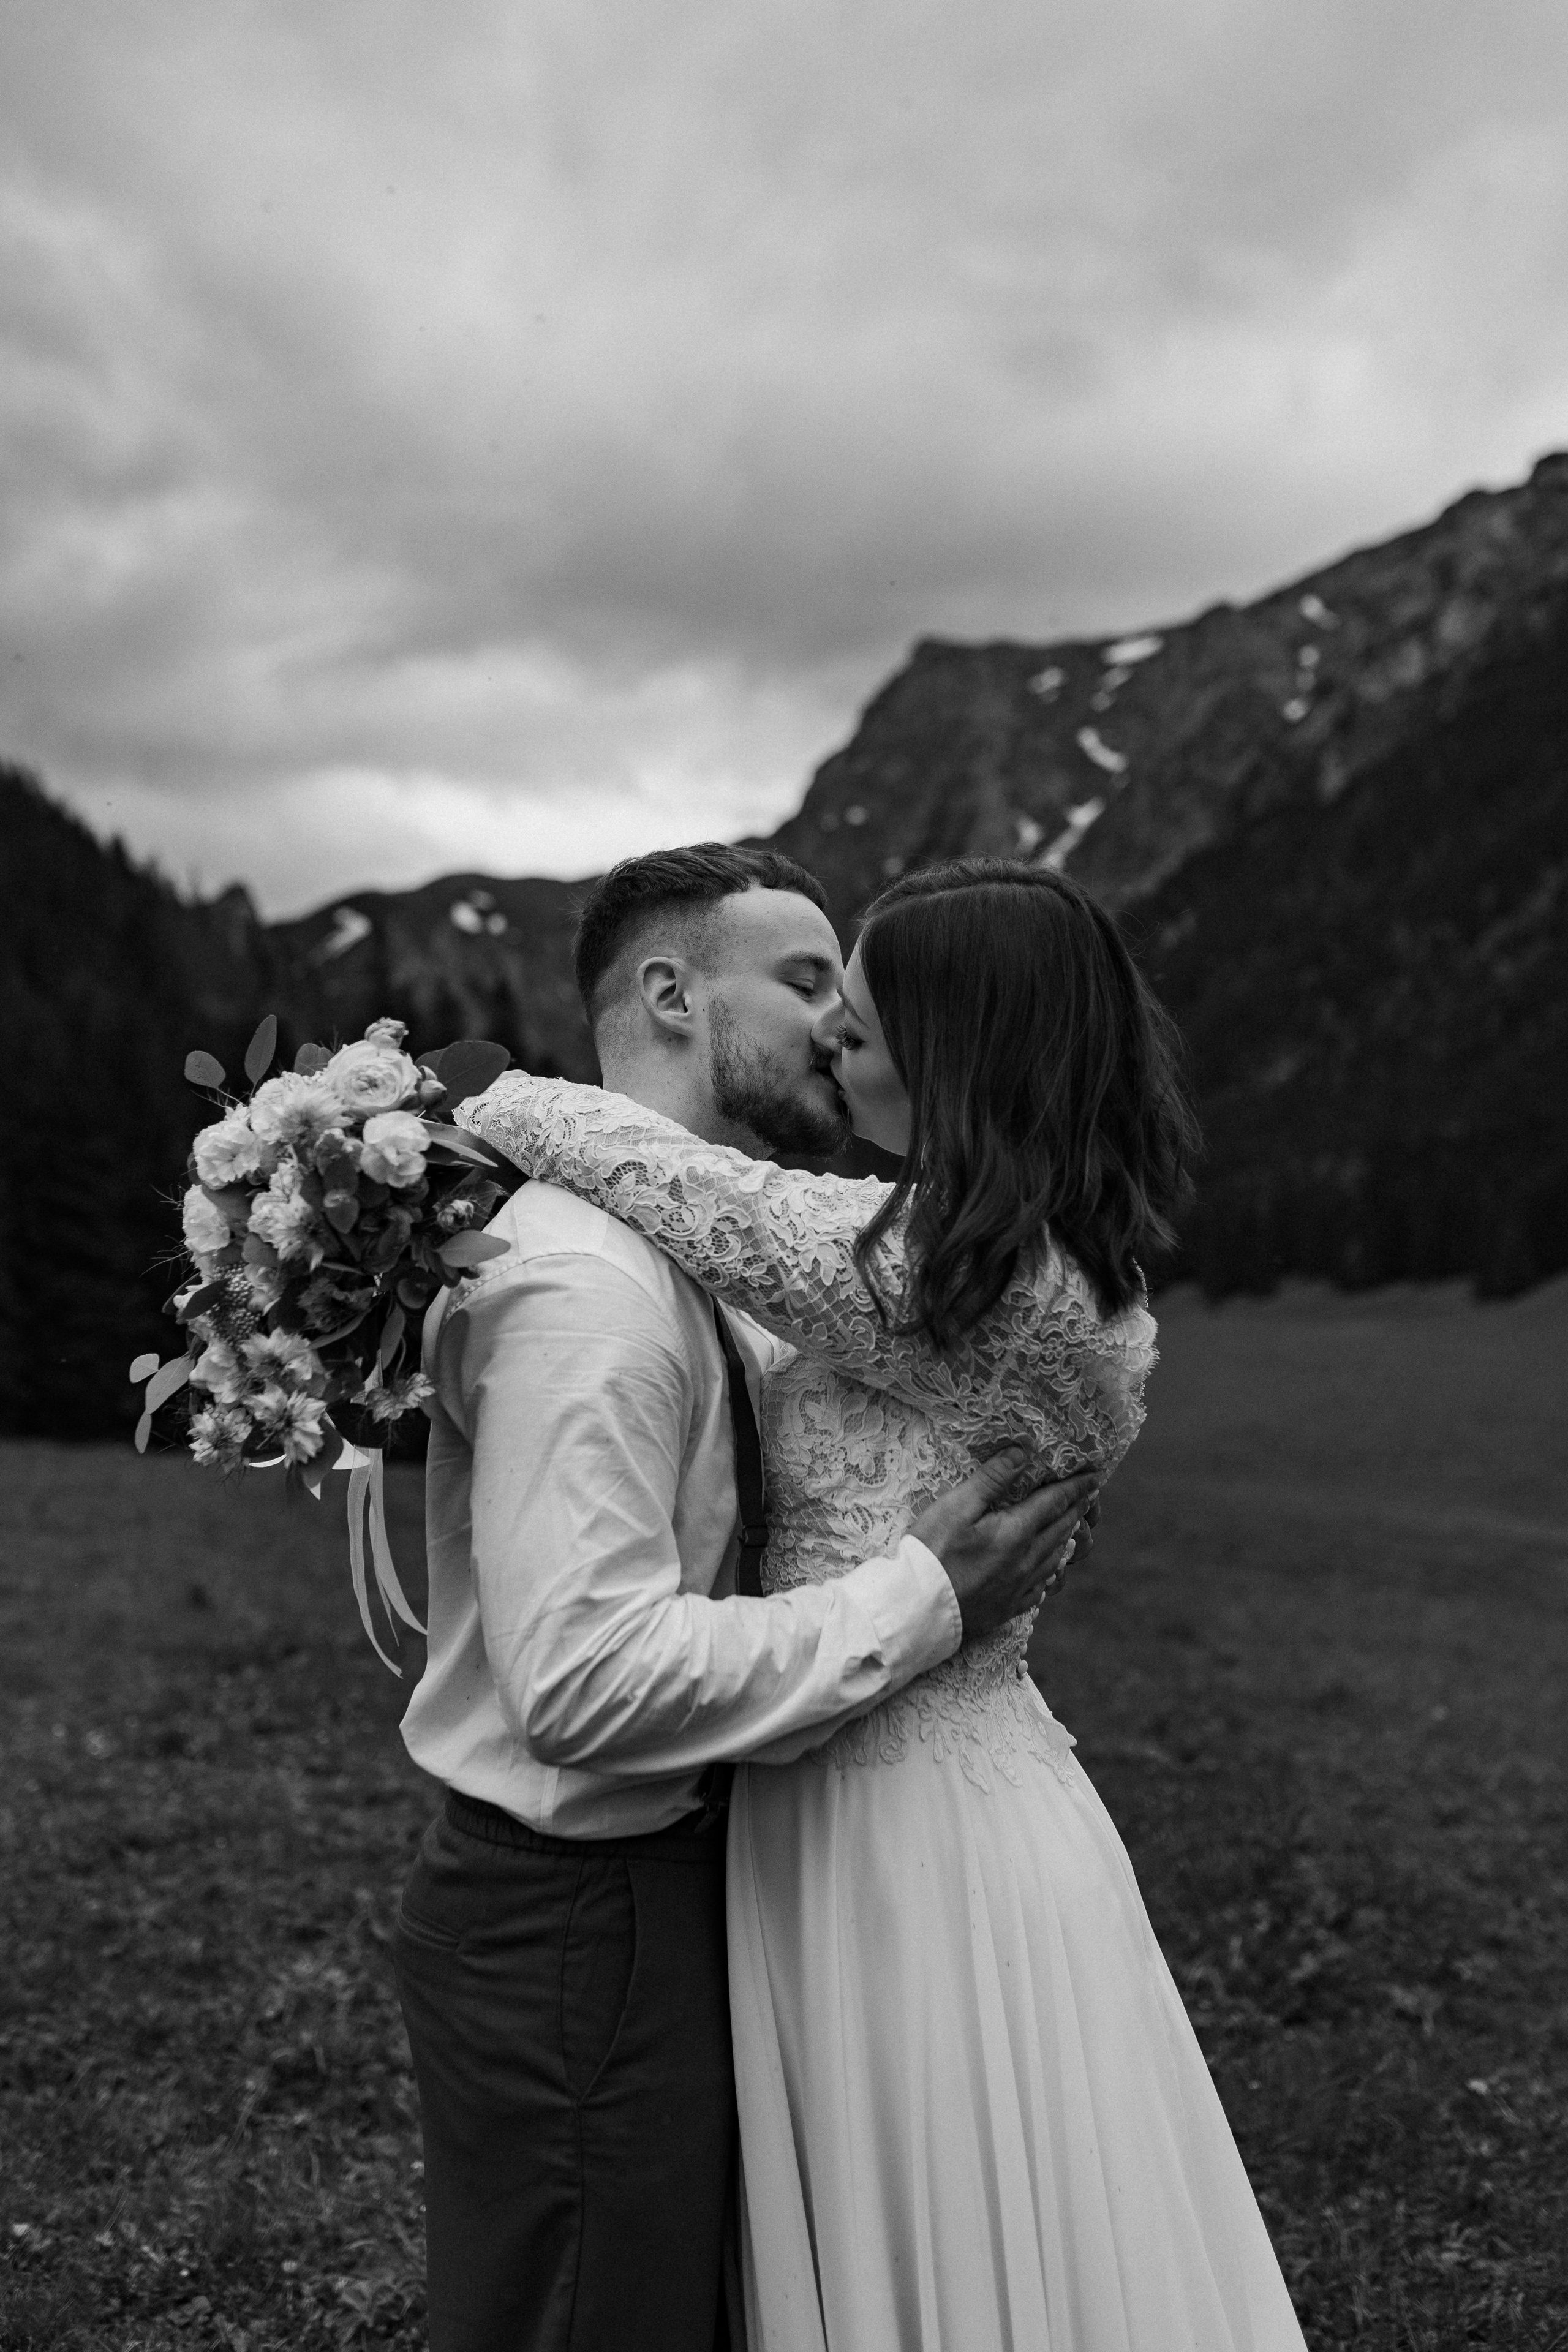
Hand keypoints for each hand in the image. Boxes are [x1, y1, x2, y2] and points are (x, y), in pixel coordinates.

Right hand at [909, 1449, 1099, 1641]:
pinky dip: (1050, 1570)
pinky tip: (1048, 1569)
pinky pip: (1042, 1587)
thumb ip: (990, 1479)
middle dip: (1076, 1509)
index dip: (1076, 1487)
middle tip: (1087, 1496)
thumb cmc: (930, 1553)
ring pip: (1054, 1558)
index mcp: (1016, 1533)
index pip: (1055, 1503)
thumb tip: (1021, 1454)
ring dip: (1066, 1538)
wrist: (916, 1611)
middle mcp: (1026, 1561)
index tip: (1095, 1476)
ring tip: (1071, 1526)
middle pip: (1060, 1530)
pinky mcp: (1008, 1608)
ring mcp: (1019, 1588)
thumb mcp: (955, 1507)